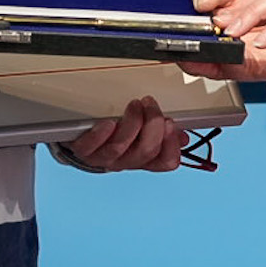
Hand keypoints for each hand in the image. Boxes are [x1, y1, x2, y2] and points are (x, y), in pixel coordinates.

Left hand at [66, 96, 188, 171]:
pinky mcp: (84, 151)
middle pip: (146, 151)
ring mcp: (105, 158)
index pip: (166, 162)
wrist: (83, 141)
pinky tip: (108, 122)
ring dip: (131, 122)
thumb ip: (162, 134)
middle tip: (150, 104)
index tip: (170, 123)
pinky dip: (101, 133)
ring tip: (134, 105)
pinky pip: (93, 146)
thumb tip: (182, 135)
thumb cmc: (114, 135)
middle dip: (152, 124)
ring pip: (121, 147)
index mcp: (144, 158)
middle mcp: (126, 161)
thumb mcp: (142, 134)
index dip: (171, 144)